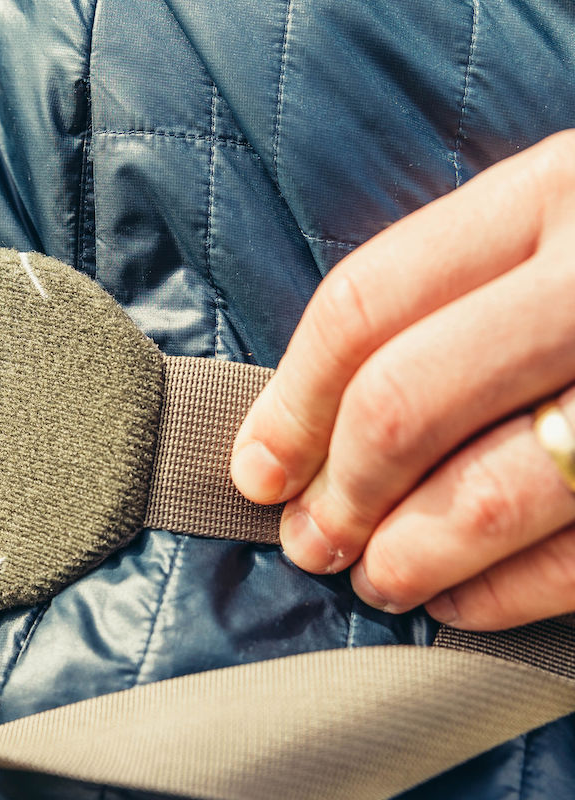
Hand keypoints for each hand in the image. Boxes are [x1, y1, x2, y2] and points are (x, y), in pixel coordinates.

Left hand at [230, 131, 574, 631]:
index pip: (366, 307)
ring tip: (374, 580)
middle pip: (406, 405)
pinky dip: (502, 598)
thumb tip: (314, 426)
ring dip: (406, 559)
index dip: (288, 404)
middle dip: (337, 493)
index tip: (255, 470)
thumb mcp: (569, 221)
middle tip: (308, 541)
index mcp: (558, 192)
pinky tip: (463, 606)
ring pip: (490, 495)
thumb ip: (465, 292)